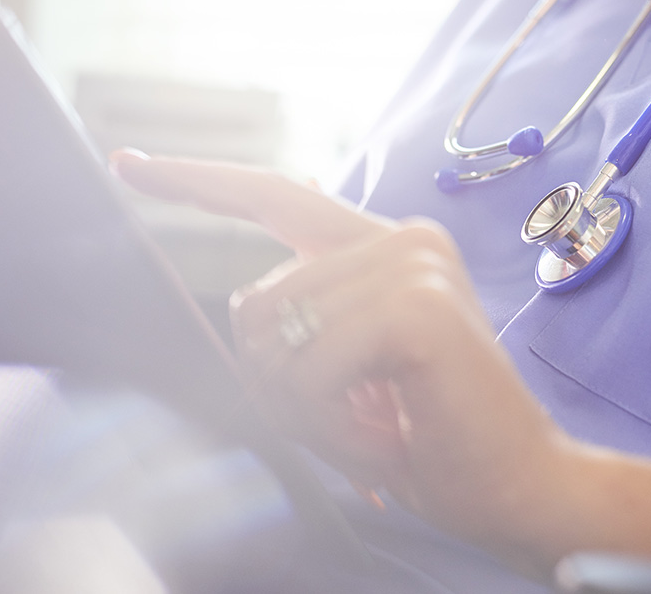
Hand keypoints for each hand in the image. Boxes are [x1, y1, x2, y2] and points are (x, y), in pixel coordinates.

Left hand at [110, 151, 573, 560]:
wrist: (520, 486)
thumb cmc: (434, 438)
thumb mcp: (350, 376)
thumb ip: (302, 328)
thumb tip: (242, 312)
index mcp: (388, 250)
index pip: (280, 197)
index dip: (200, 182)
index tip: (130, 164)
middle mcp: (404, 240)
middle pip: (257, 300)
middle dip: (280, 383)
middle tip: (351, 422)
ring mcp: (414, 265)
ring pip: (277, 338)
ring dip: (309, 411)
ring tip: (376, 430)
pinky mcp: (418, 307)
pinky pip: (310, 369)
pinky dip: (331, 423)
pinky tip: (387, 436)